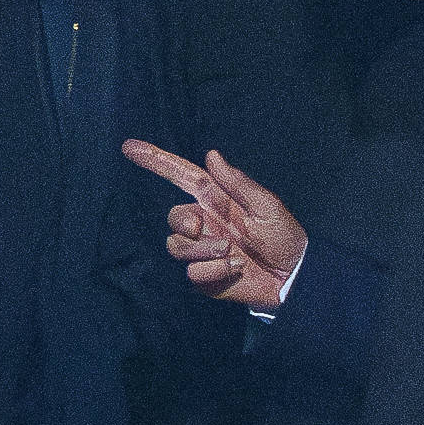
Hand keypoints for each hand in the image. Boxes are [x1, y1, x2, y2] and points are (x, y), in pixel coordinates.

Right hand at [121, 139, 306, 310]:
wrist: (293, 277)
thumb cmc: (284, 236)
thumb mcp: (266, 206)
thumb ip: (238, 183)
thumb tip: (211, 155)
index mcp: (217, 200)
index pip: (181, 176)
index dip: (156, 161)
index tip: (130, 147)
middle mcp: (205, 223)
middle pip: (173, 216)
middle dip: (183, 221)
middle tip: (201, 226)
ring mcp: (202, 250)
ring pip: (177, 246)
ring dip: (203, 249)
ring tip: (231, 253)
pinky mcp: (204, 276)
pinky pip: (192, 272)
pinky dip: (214, 270)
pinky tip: (235, 270)